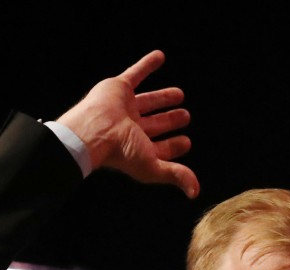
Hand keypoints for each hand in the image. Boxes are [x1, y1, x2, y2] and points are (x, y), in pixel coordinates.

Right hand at [56, 50, 197, 197]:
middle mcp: (130, 128)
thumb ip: (175, 175)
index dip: (174, 146)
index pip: (159, 147)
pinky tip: (160, 56)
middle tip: (186, 116)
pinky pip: (135, 73)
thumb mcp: (152, 166)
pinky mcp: (118, 88)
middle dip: (170, 120)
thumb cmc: (119, 152)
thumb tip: (195, 192)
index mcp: (136, 147)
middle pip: (155, 123)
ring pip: (147, 101)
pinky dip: (147, 64)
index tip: (186, 142)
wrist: (94, 129)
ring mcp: (124, 107)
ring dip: (163, 98)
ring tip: (180, 94)